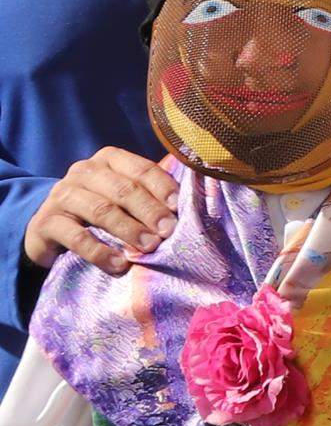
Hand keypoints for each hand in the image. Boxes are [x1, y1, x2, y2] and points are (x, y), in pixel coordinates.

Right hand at [22, 147, 174, 272]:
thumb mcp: (123, 198)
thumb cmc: (100, 210)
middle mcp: (83, 172)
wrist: (51, 229)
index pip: (140, 168)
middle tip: (168, 231)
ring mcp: (62, 195)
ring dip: (129, 230)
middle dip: (150, 211)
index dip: (162, 187)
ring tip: (150, 248)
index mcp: (108, 160)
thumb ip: (149, 196)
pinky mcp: (46, 222)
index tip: (178, 206)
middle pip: (123, 189)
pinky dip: (101, 252)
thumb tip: (189, 210)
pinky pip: (76, 237)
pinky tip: (119, 265)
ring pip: (101, 210)